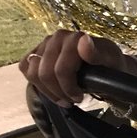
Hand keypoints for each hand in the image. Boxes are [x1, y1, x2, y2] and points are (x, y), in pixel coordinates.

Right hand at [19, 30, 134, 105]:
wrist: (107, 65)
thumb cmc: (110, 63)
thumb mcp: (111, 60)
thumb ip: (97, 52)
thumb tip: (83, 40)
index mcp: (74, 38)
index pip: (60, 69)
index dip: (68, 88)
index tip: (80, 97)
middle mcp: (57, 38)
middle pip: (45, 73)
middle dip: (58, 92)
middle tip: (73, 99)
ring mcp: (45, 44)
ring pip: (33, 72)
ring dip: (47, 90)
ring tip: (63, 97)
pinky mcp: (36, 52)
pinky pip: (25, 68)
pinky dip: (36, 83)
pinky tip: (52, 89)